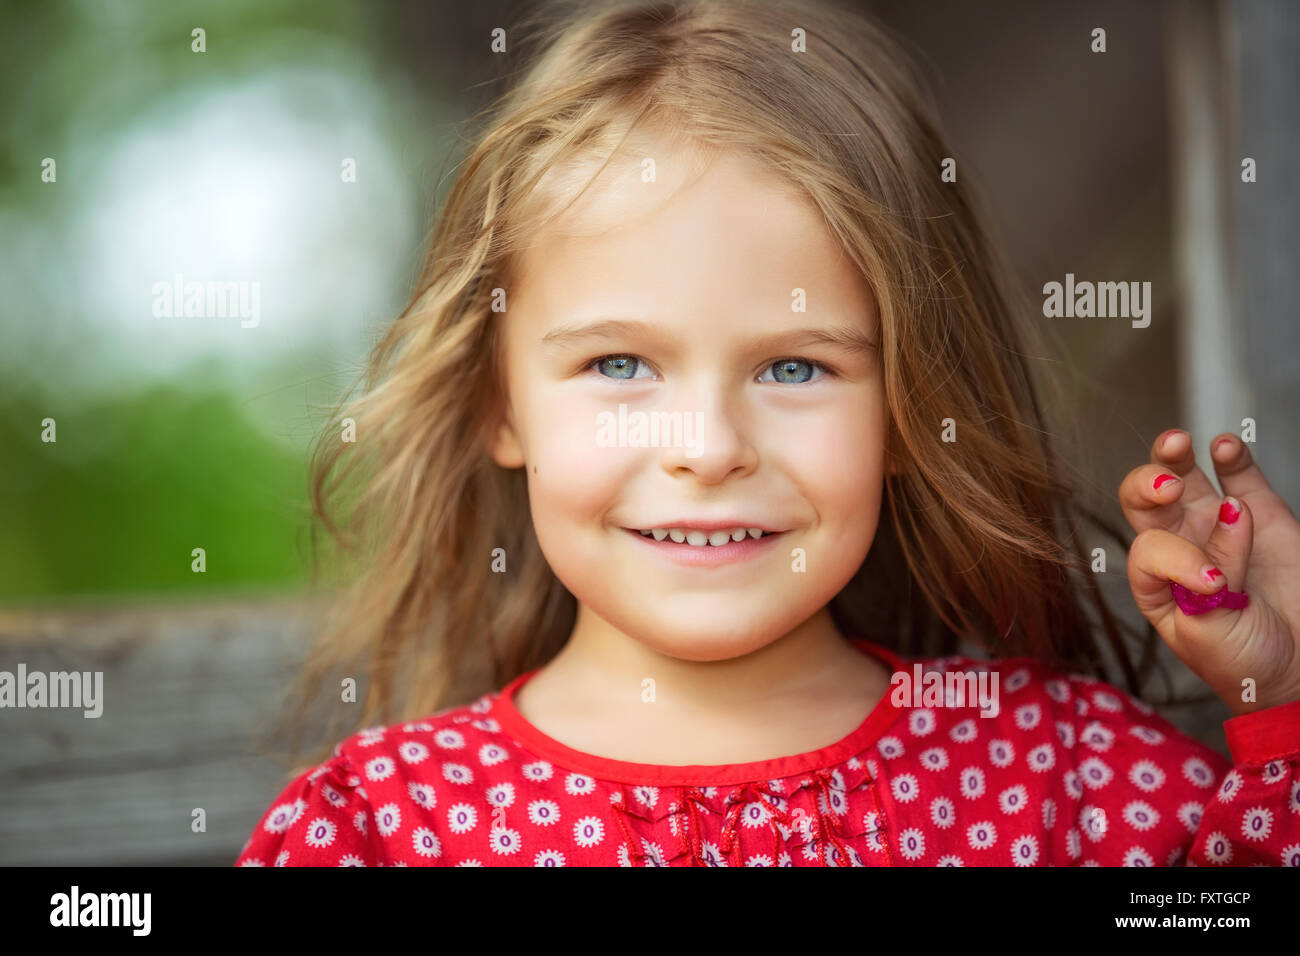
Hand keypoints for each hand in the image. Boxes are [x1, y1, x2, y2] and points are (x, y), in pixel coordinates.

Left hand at [1119, 429, 1299, 716]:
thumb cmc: (1243, 662)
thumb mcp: (1207, 633)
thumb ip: (1203, 582)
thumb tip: (1225, 523)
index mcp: (1154, 579)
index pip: (1147, 548)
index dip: (1174, 558)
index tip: (1214, 583)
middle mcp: (1177, 545)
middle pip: (1145, 500)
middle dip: (1146, 483)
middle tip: (1166, 487)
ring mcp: (1216, 525)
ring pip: (1182, 476)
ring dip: (1173, 456)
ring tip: (1177, 443)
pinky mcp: (1261, 513)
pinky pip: (1237, 475)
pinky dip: (1230, 455)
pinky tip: (1223, 445)